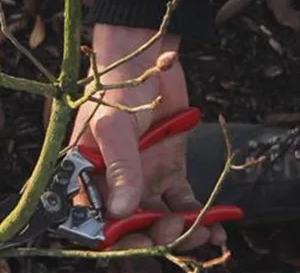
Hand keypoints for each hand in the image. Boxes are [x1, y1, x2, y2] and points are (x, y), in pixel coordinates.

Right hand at [71, 24, 225, 251]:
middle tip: (176, 231)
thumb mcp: (112, 125)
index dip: (117, 238)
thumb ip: (120, 166)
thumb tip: (121, 212)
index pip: (98, 219)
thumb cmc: (116, 88)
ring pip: (160, 219)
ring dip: (181, 232)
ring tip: (203, 235)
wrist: (146, 62)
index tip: (139, 244)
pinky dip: (198, 215)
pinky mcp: (169, 170)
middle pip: (133, 226)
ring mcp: (144, 177)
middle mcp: (115, 181)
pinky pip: (183, 201)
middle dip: (154, 236)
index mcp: (91, 174)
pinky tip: (214, 225)